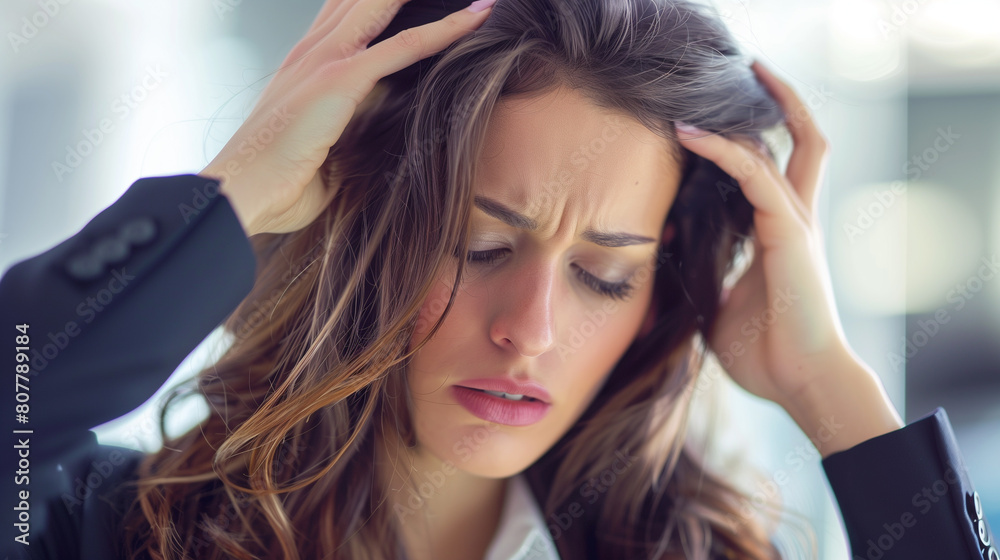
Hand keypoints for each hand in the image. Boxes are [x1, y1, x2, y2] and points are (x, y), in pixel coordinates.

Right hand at [200, 0, 495, 236]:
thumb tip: (387, 136)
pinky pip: (403, 45)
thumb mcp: (327, 150)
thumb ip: (355, 132)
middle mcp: (314, 50)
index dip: (383, 0)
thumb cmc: (278, 183)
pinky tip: (475, 16)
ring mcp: (325, 60)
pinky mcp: (339, 80)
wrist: (239, 193)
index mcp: (307, 64)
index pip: (348, 12)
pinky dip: (444, 29)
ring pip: (382, 5)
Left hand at [674, 60, 901, 453]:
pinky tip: (689, 133)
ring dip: (749, 112)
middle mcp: (793, 219)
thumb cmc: (764, 353)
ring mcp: (796, 223)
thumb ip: (697, 274)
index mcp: (779, 234)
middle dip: (780, 103)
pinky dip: (723, 149)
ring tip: (725, 78)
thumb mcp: (715, 304)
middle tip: (750, 71)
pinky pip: (755, 176)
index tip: (706, 125)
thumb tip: (661, 256)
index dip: (743, 144)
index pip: (768, 172)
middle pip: (800, 143)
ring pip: (782, 146)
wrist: (802, 383)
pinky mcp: (790, 234)